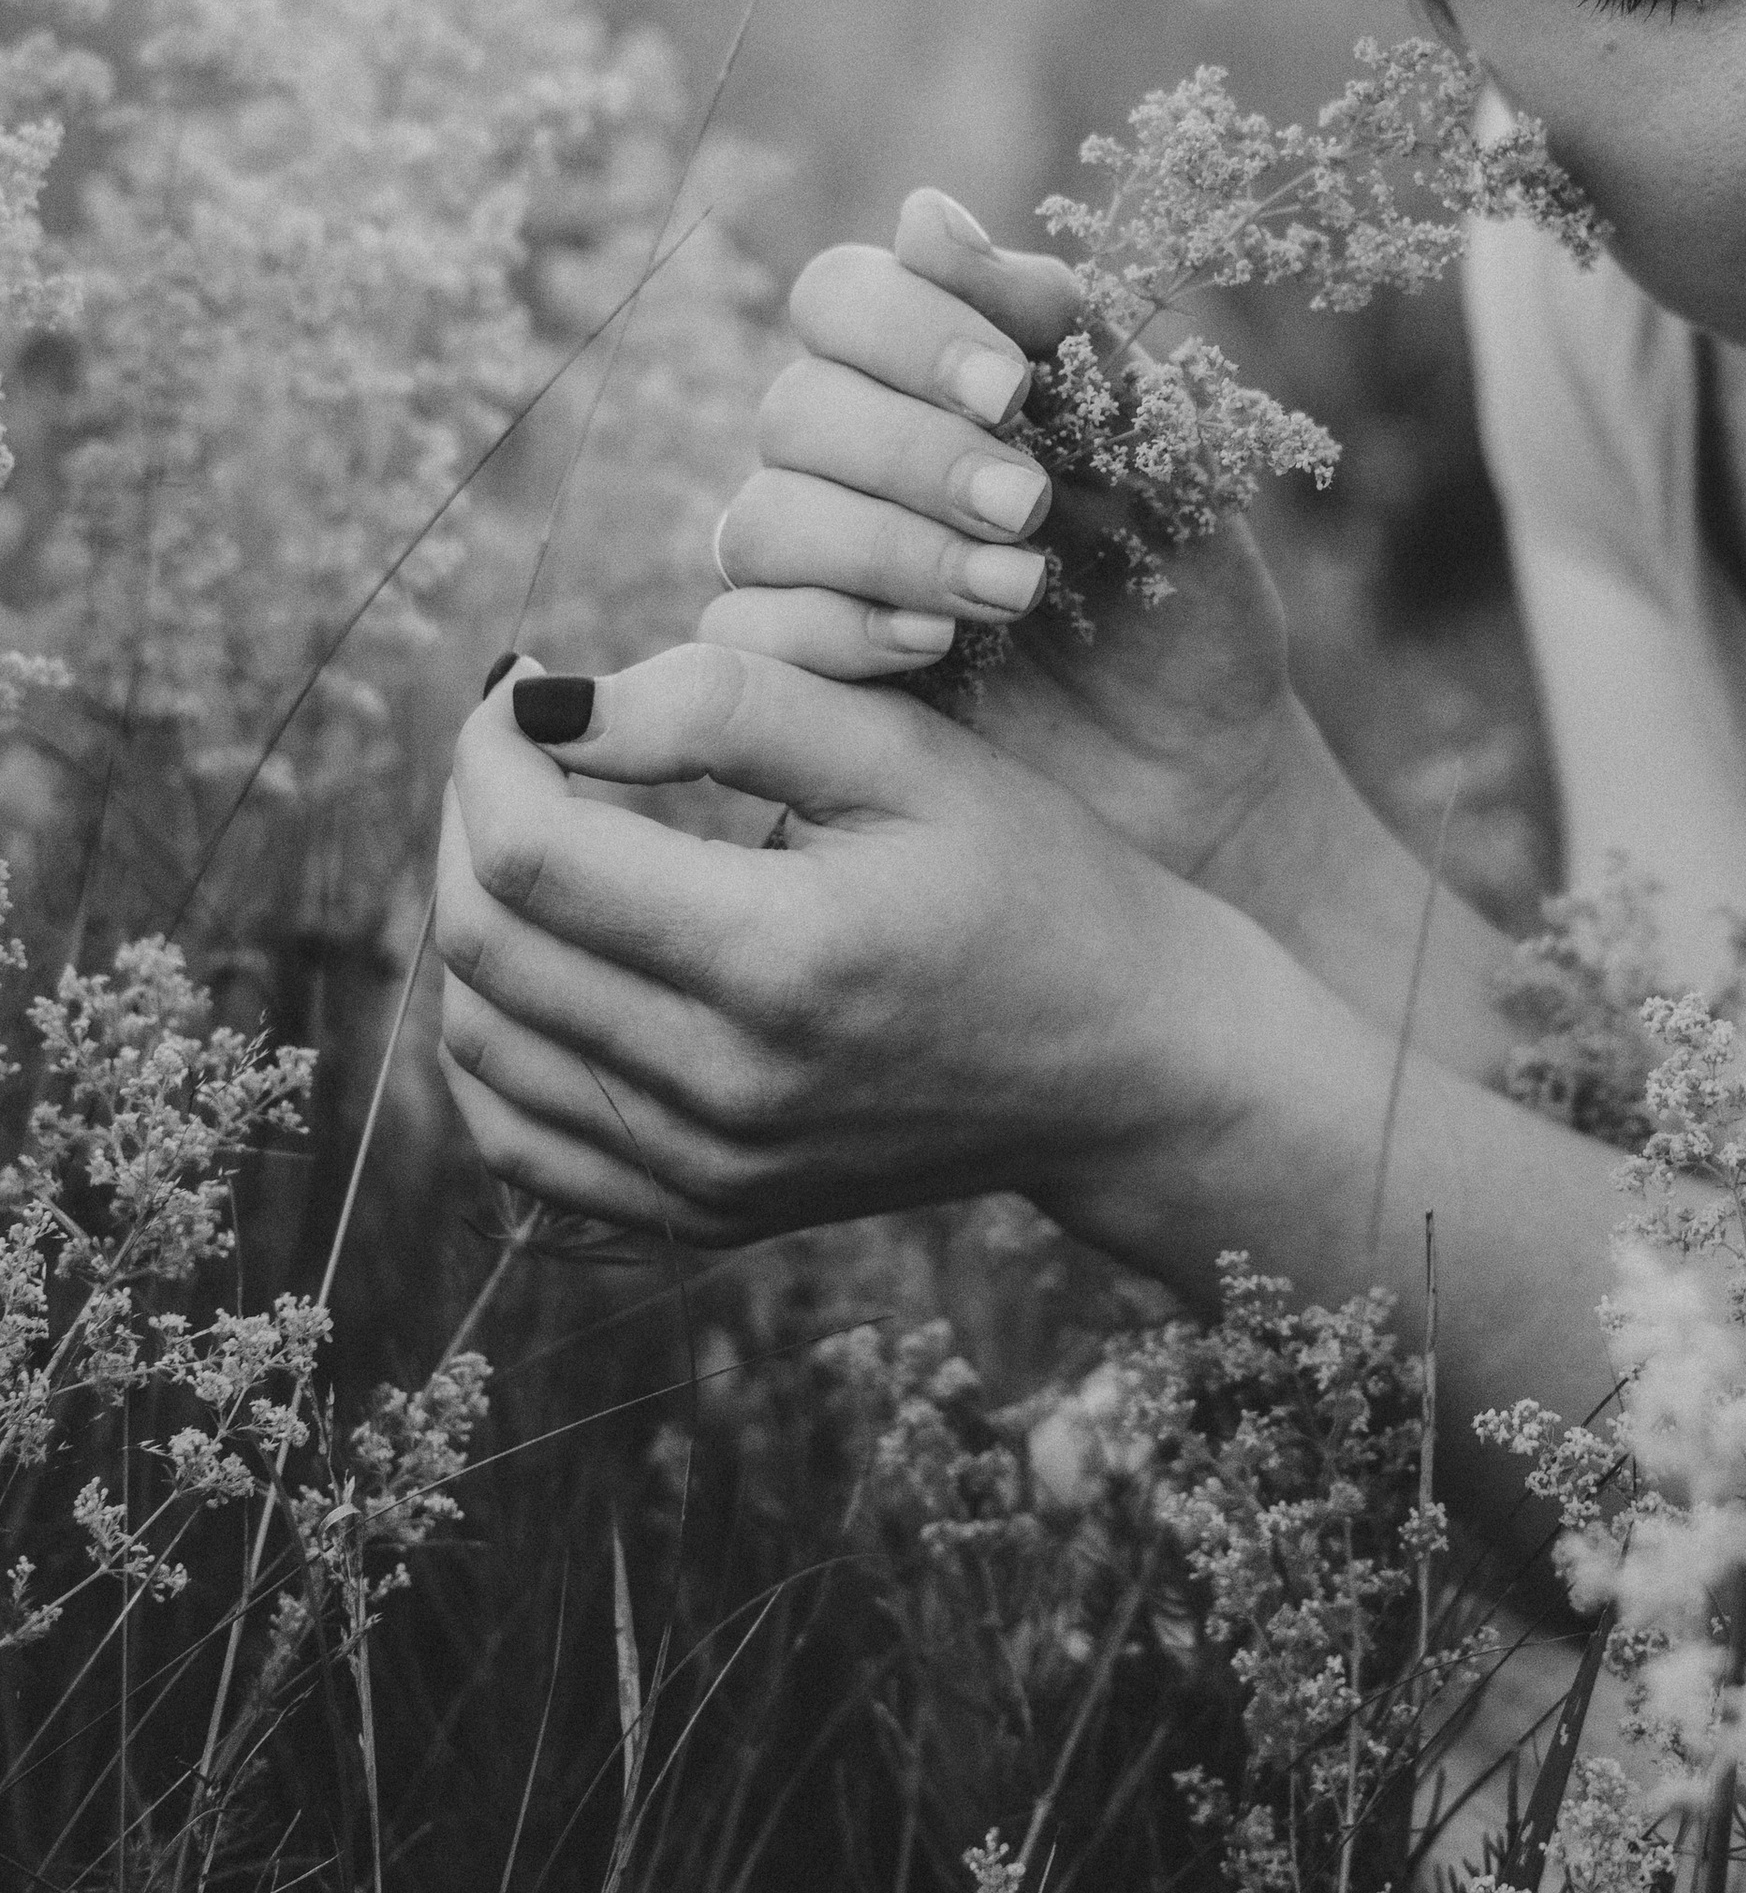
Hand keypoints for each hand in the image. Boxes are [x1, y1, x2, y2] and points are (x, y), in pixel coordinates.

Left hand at [434, 645, 1234, 1246]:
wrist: (1126, 1065)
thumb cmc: (1030, 880)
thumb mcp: (909, 755)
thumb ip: (729, 706)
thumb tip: (553, 704)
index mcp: (786, 960)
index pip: (533, 856)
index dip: (491, 748)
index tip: (524, 679)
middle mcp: (730, 1088)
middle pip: (486, 945)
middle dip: (473, 812)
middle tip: (523, 739)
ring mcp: (710, 1170)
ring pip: (483, 1042)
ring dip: (475, 915)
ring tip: (539, 827)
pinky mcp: (703, 1212)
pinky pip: (521, 1140)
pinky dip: (495, 1040)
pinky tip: (544, 955)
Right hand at [700, 187, 1307, 889]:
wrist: (1198, 763)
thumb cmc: (1178, 586)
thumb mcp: (1154, 445)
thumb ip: (1050, 324)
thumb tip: (920, 211)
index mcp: (925, 376)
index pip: (839, 296)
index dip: (905, 328)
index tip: (1015, 390)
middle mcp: (845, 461)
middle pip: (795, 409)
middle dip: (915, 456)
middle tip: (1029, 509)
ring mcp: (808, 572)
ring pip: (761, 520)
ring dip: (888, 548)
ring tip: (1014, 591)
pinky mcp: (793, 680)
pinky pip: (740, 636)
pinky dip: (833, 632)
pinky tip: (933, 649)